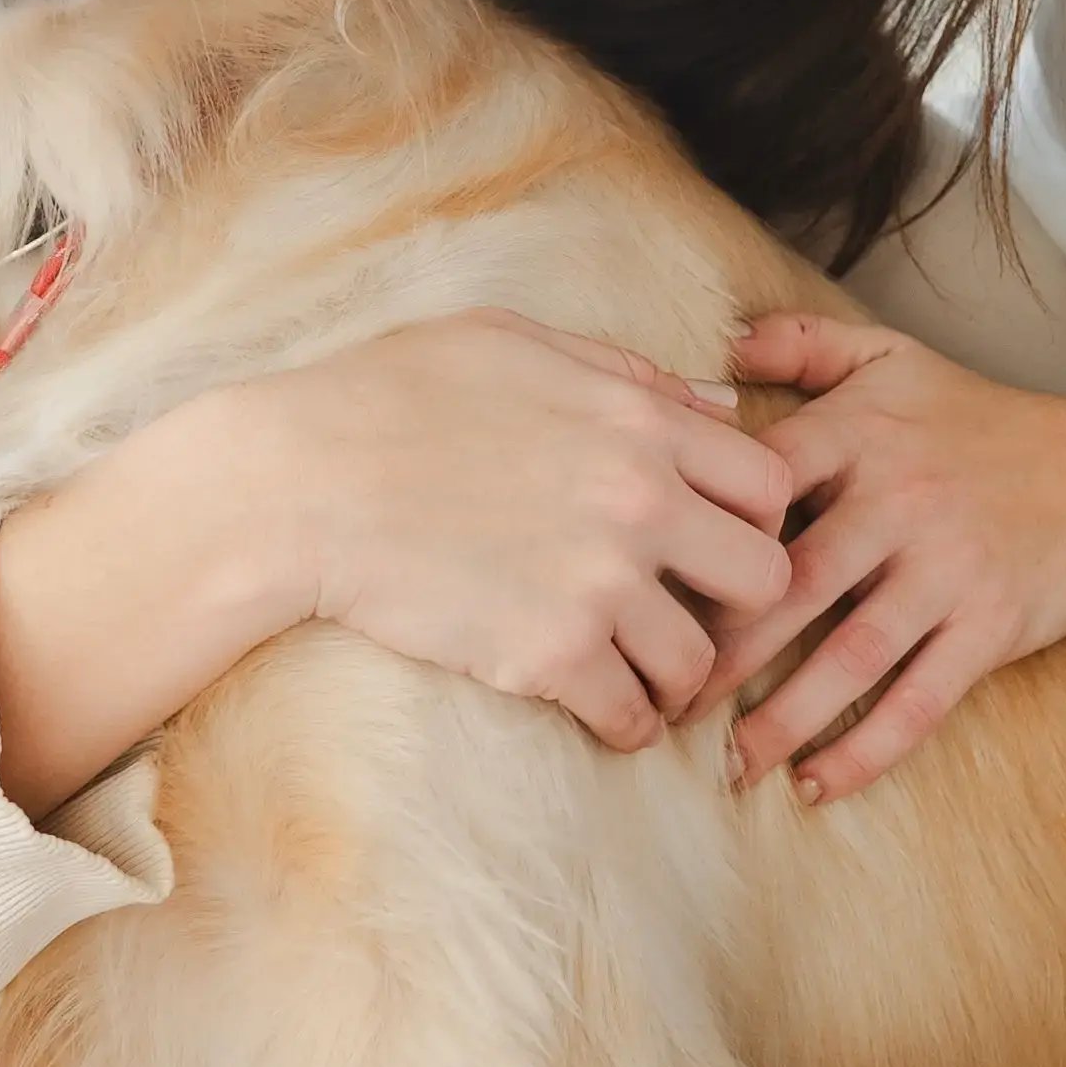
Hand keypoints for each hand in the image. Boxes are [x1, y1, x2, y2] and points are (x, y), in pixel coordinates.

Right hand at [219, 310, 801, 750]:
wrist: (296, 485)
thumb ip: (627, 371)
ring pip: (701, 662)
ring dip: (679, 677)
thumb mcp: (513, 344)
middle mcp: (639, 502)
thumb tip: (721, 399)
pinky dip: (624, 723)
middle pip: (766, 577)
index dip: (752, 520)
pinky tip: (601, 710)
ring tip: (645, 677)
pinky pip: (631, 716)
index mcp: (638, 421)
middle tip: (696, 615)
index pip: (769, 483)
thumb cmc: (389, 397)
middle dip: (737, 604)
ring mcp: (599, 583)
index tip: (712, 542)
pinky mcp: (549, 655)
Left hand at [703, 311, 1065, 800]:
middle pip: (793, 586)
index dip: (701, 539)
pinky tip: (816, 784)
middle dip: (724, 652)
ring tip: (732, 763)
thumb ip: (805, 344)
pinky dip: (865, 749)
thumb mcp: (893, 358)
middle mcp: (899, 501)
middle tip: (668, 701)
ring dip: (784, 718)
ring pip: (849, 657)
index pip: (759, 484)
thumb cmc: (982, 420)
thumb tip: (719, 347)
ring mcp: (947, 570)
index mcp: (861, 435)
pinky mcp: (988, 627)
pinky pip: (917, 701)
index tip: (651, 591)